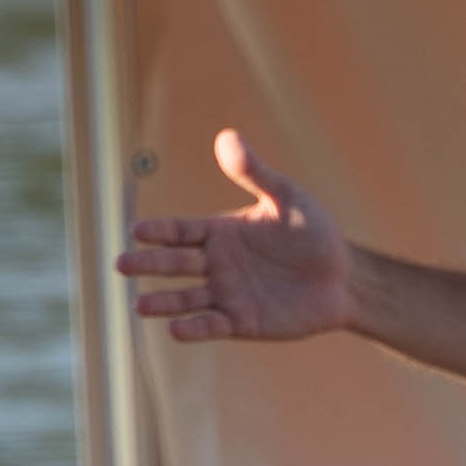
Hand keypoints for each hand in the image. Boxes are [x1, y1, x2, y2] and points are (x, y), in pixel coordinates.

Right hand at [122, 134, 349, 346]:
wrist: (343, 277)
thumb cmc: (313, 233)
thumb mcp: (286, 196)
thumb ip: (255, 172)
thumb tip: (226, 136)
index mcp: (220, 231)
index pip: (181, 231)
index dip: (158, 231)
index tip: (135, 230)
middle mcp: (217, 264)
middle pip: (175, 264)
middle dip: (149, 265)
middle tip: (122, 265)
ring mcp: (227, 294)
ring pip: (187, 299)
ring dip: (163, 302)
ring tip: (139, 306)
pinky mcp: (242, 322)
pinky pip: (213, 326)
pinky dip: (194, 329)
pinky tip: (175, 330)